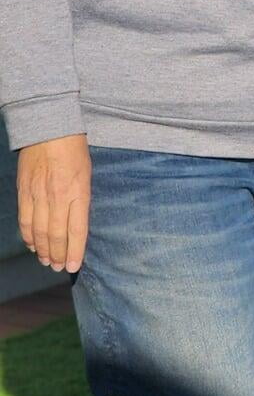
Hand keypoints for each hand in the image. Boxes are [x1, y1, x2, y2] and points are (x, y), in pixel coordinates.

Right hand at [16, 134, 91, 272]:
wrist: (49, 127)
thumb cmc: (75, 149)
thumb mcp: (87, 173)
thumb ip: (81, 198)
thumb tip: (78, 222)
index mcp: (78, 191)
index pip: (77, 230)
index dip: (75, 251)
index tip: (74, 267)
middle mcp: (57, 196)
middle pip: (56, 235)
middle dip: (58, 255)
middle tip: (60, 268)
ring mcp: (38, 194)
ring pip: (38, 231)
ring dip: (42, 249)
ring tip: (47, 261)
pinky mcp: (23, 191)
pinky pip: (24, 219)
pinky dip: (28, 235)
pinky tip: (32, 244)